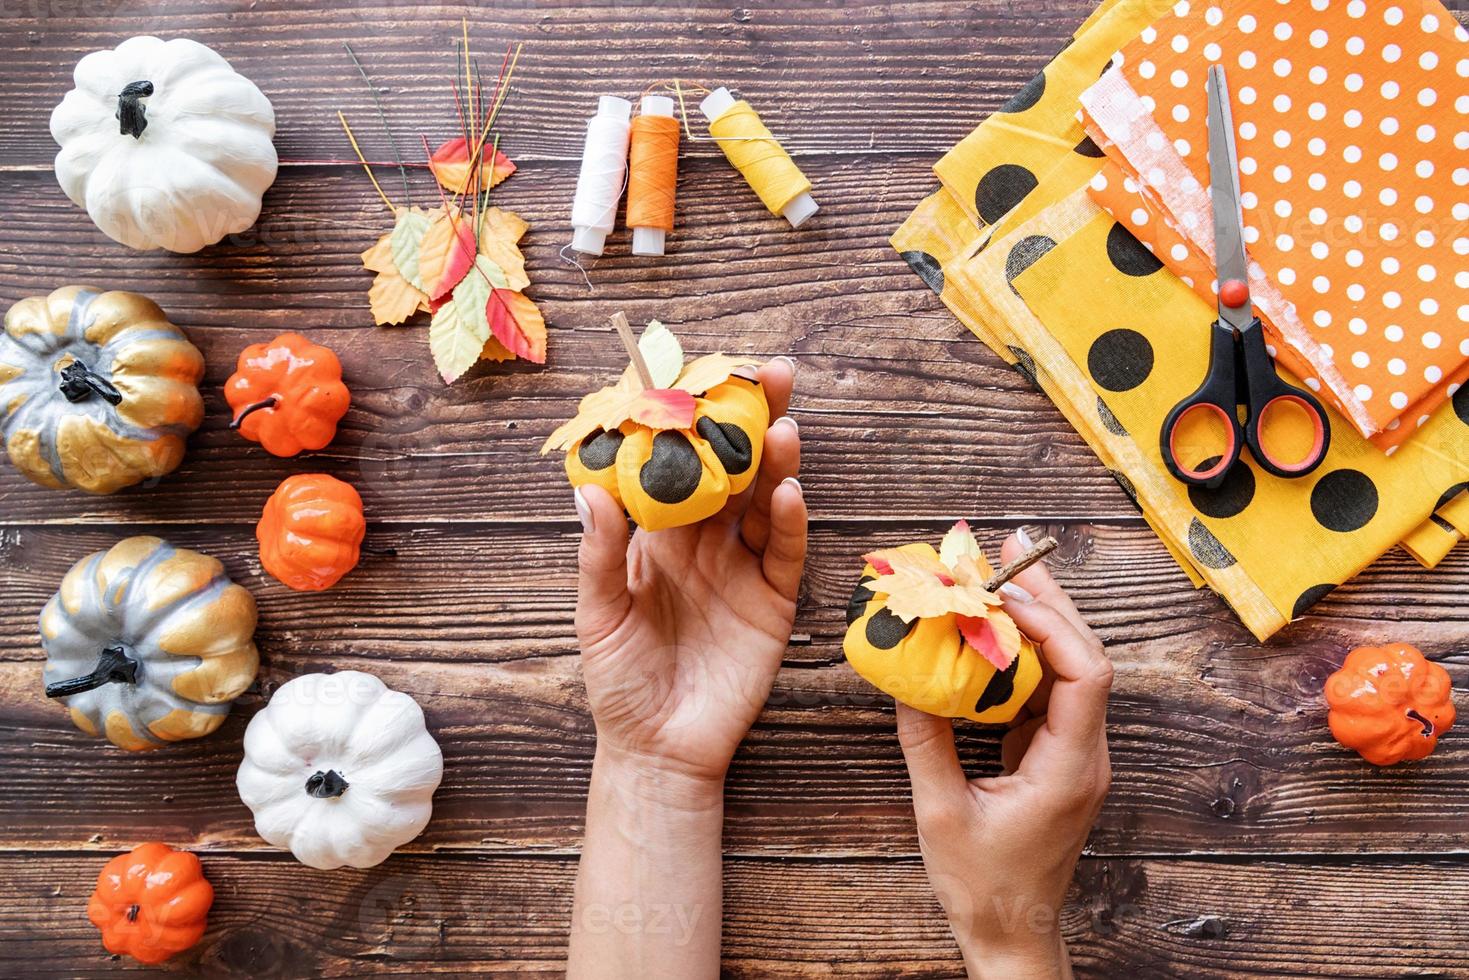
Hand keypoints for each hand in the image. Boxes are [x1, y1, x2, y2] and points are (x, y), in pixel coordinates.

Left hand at [573, 358, 806, 791]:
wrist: (657, 749)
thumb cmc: (618, 681)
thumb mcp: (598, 616)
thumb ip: (599, 555)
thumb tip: (590, 488)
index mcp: (657, 536)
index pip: (678, 464)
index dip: (692, 422)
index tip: (700, 374)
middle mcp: (704, 542)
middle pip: (732, 470)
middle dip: (750, 422)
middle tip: (768, 375)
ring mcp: (741, 570)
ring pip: (762, 502)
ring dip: (775, 463)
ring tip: (783, 424)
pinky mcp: (772, 603)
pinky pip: (783, 554)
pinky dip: (787, 522)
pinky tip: (789, 491)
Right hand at [897, 530, 1112, 978]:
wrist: (1013, 934)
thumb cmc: (982, 886)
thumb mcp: (940, 812)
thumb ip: (925, 742)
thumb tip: (906, 679)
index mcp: (1068, 769)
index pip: (1084, 677)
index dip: (1051, 626)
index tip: (1004, 594)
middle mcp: (1084, 754)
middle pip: (1085, 656)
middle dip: (1049, 598)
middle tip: (1009, 549)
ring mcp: (1074, 754)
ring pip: (1070, 668)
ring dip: (1039, 618)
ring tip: (1002, 570)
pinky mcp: (1056, 756)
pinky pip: (1048, 690)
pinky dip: (1023, 653)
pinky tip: (992, 629)